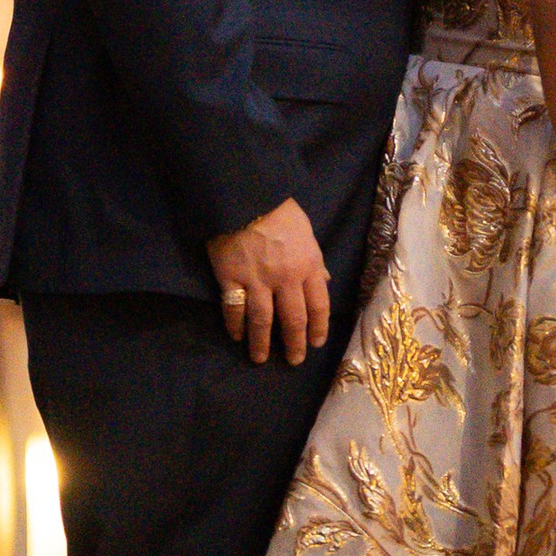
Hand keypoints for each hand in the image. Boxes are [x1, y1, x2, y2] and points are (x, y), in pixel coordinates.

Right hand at [207, 198, 330, 364]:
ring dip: (262, 343)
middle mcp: (285, 278)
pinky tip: (236, 335)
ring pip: (262, 321)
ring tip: (260, 358)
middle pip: (293, 319)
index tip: (316, 343)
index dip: (318, 328)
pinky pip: (234, 309)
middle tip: (294, 360)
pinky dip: (235, 325)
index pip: (319, 306)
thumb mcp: (307, 232)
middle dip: (294, 344)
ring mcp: (257, 280)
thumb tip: (325, 281)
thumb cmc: (279, 210)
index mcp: (308, 265)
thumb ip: (314, 260)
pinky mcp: (230, 278)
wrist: (245, 195)